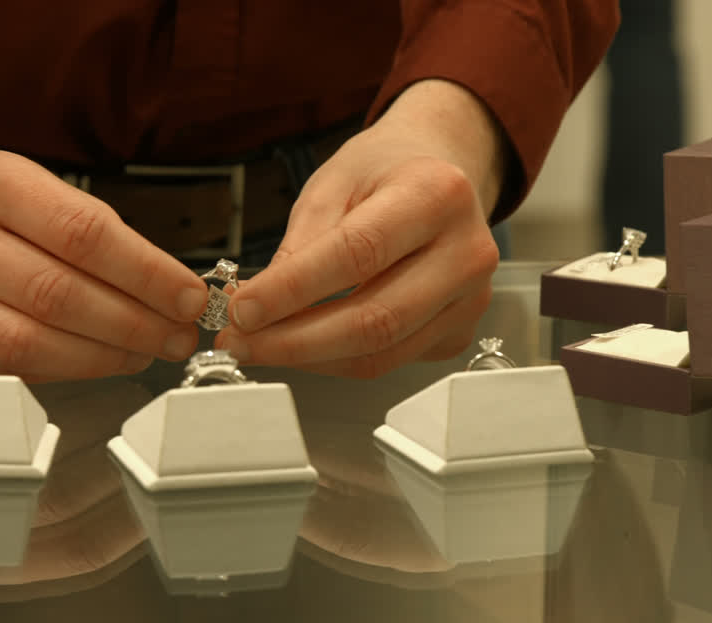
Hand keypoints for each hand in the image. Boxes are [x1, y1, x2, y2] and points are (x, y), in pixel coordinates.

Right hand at [0, 150, 207, 380]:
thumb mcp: (45, 191)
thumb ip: (105, 238)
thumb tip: (176, 295)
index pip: (82, 234)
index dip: (146, 273)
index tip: (190, 298)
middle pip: (57, 295)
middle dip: (134, 324)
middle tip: (178, 336)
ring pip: (30, 341)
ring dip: (105, 356)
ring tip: (147, 351)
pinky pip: (8, 368)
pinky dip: (67, 370)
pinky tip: (101, 360)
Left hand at [214, 80, 504, 377]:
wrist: (441, 175)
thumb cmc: (386, 172)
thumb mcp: (333, 183)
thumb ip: (299, 244)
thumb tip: (257, 309)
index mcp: (438, 195)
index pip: (357, 255)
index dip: (293, 290)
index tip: (242, 309)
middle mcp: (467, 252)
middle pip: (375, 318)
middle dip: (294, 340)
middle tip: (240, 341)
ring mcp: (471, 299)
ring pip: (381, 352)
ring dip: (309, 358)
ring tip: (259, 346)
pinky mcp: (459, 332)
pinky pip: (390, 361)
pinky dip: (336, 360)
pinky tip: (303, 344)